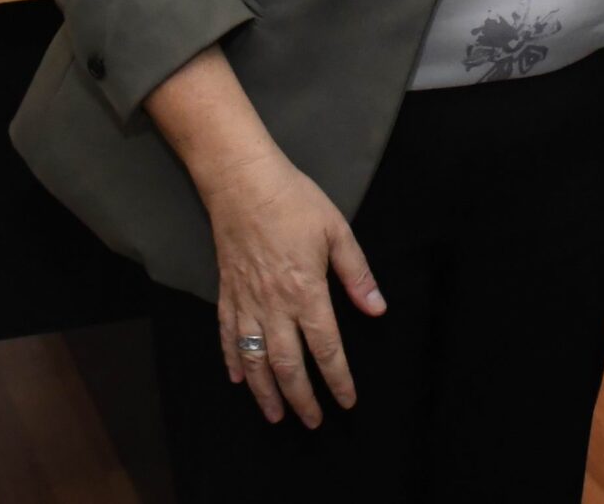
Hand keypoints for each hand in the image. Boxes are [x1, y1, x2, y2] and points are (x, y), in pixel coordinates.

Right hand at [197, 148, 384, 427]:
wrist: (242, 181)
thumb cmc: (293, 201)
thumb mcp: (336, 230)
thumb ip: (356, 273)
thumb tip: (377, 308)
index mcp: (306, 291)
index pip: (326, 348)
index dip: (338, 379)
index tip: (347, 401)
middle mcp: (274, 304)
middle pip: (288, 365)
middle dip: (301, 398)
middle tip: (312, 422)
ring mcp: (246, 300)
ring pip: (255, 359)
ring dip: (266, 392)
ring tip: (275, 416)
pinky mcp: (227, 292)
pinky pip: (228, 336)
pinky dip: (233, 361)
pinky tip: (239, 379)